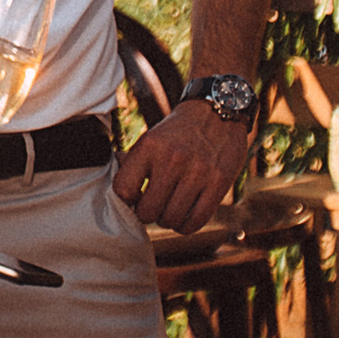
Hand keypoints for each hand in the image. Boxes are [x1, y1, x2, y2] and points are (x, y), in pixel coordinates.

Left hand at [114, 101, 249, 233]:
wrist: (219, 112)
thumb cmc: (180, 131)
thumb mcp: (152, 137)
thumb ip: (134, 163)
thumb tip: (118, 193)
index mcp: (150, 145)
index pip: (123, 190)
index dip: (127, 200)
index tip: (135, 197)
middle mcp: (173, 158)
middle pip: (147, 211)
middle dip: (148, 214)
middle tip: (154, 206)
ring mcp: (198, 171)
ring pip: (171, 219)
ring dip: (167, 220)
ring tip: (170, 209)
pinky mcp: (220, 183)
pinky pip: (196, 221)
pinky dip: (186, 226)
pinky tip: (185, 216)